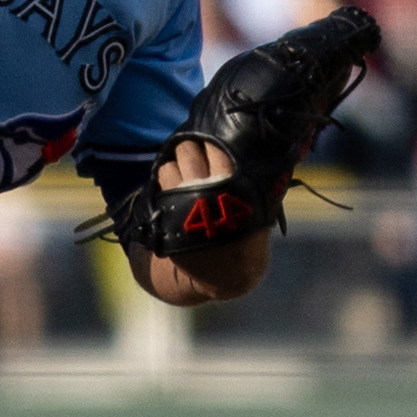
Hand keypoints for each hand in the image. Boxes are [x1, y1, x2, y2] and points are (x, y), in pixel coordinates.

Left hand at [126, 139, 271, 305]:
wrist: (229, 273)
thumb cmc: (247, 234)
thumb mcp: (259, 205)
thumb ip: (249, 176)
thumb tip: (240, 142)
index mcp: (233, 186)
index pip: (215, 147)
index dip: (212, 143)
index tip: (212, 145)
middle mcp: (206, 192)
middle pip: (188, 151)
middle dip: (190, 149)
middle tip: (195, 153)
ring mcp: (184, 205)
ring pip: (168, 167)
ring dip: (174, 167)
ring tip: (183, 173)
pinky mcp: (167, 218)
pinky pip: (158, 187)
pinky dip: (164, 184)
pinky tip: (173, 188)